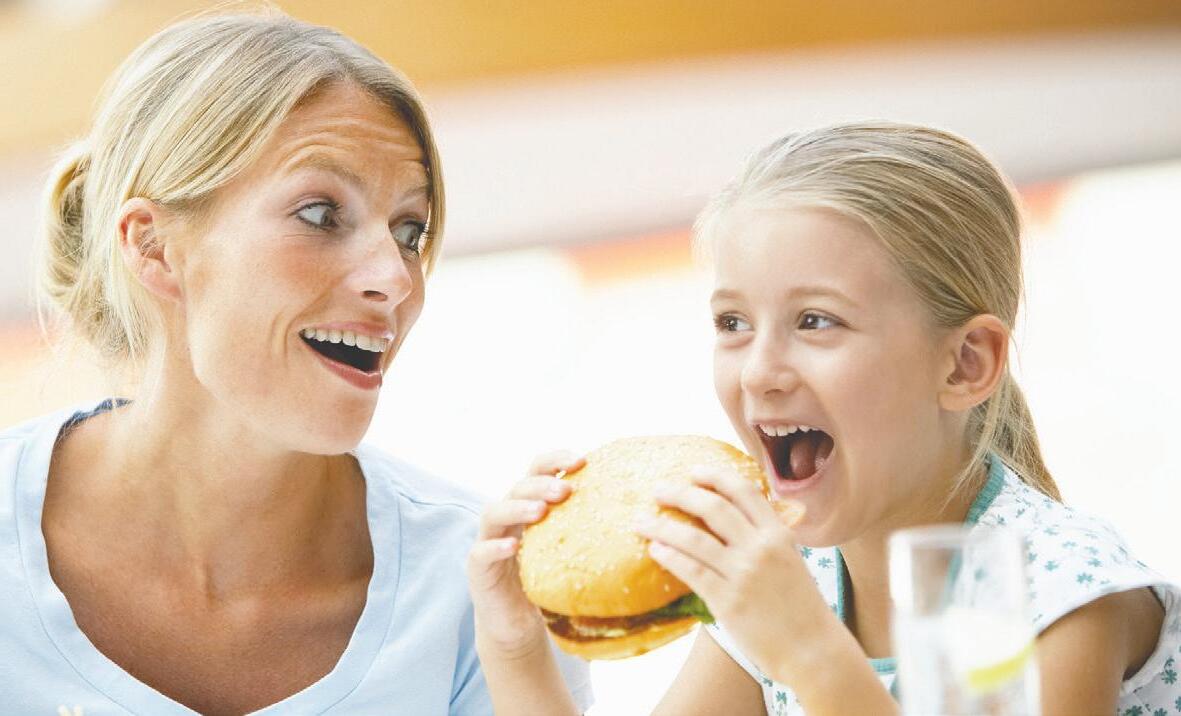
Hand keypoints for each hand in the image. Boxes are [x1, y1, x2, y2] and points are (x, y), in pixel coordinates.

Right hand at [467, 451, 583, 659]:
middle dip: (541, 483)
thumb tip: (643, 518)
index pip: (536, 471)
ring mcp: (487, 541)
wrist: (517, 626)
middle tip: (565, 489)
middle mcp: (506, 518)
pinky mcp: (477, 569)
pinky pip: (481, 553)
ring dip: (518, 507)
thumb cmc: (548, 584)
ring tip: (540, 511)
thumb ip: (589, 532)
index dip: (555, 460)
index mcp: (528, 506)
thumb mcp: (569, 553)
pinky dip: (496, 547)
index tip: (582, 459)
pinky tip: (513, 547)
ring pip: (494, 512)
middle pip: (517, 487)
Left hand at [635, 468, 841, 683]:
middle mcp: (761, 548)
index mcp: (779, 534)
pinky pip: (691, 571)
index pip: (744, 491)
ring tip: (641, 522)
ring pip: (693, 538)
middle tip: (657, 490)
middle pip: (712, 507)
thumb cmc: (801, 608)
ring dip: (662, 526)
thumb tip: (735, 523)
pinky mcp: (728, 601)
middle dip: (680, 493)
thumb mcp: (791, 561)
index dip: (715, 477)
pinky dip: (669, 556)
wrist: (813, 651)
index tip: (693, 471)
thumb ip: (767, 539)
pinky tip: (655, 550)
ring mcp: (744, 574)